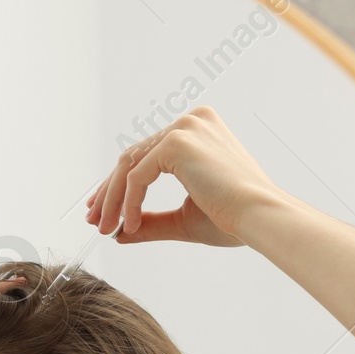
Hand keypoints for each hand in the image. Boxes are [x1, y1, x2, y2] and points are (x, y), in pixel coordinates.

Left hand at [84, 106, 284, 247]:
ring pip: (129, 165)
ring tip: (104, 228)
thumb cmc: (232, 219)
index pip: (146, 154)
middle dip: (109, 192)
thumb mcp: (182, 219)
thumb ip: (151, 221)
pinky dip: (129, 201)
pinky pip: (137, 175)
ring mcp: (184, 127)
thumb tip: (118, 232)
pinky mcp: (177, 141)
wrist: (259, 218)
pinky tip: (129, 224)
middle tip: (94, 221)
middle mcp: (191, 121)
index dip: (119, 184)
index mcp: (198, 130)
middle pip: (133, 156)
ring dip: (112, 199)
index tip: (103, 210)